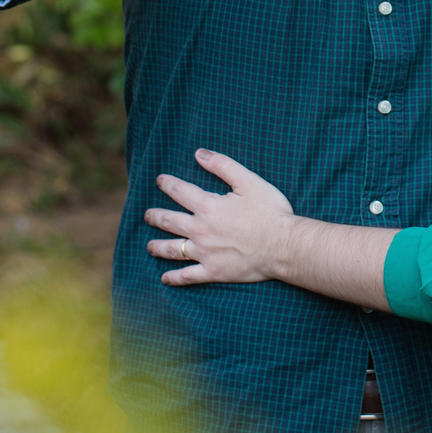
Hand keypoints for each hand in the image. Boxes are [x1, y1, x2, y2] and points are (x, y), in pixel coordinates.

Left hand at [144, 149, 293, 284]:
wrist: (284, 246)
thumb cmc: (269, 211)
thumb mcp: (248, 181)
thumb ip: (222, 165)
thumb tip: (199, 153)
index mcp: (208, 206)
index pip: (180, 191)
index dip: (168, 184)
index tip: (160, 180)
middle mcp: (200, 230)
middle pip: (170, 221)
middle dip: (155, 216)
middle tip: (147, 215)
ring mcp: (205, 253)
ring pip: (173, 249)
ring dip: (157, 246)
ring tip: (149, 246)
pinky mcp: (213, 271)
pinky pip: (187, 276)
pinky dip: (174, 278)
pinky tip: (165, 278)